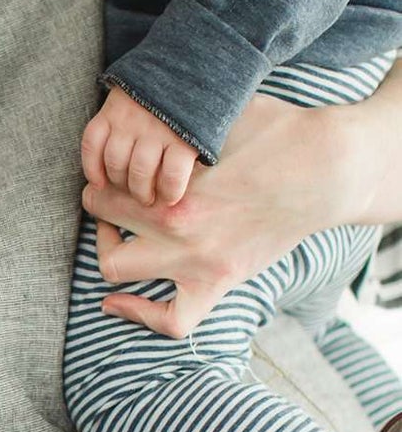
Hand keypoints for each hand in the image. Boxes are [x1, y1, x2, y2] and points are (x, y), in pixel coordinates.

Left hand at [82, 92, 352, 339]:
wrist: (331, 170)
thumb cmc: (279, 132)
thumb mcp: (222, 116)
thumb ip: (177, 123)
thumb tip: (144, 111)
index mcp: (177, 187)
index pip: (106, 189)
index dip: (100, 180)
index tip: (108, 175)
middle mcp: (181, 230)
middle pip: (103, 225)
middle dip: (100, 212)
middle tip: (110, 204)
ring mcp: (201, 263)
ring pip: (117, 273)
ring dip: (108, 256)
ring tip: (115, 243)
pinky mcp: (222, 283)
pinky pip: (171, 321)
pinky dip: (142, 316)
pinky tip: (117, 303)